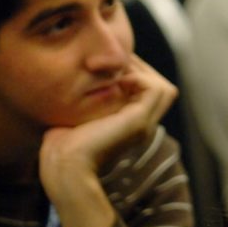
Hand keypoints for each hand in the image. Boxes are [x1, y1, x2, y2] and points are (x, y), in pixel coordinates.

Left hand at [38, 56, 176, 226]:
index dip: (135, 72)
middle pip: (162, 89)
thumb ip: (91, 99)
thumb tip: (87, 78)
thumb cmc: (63, 142)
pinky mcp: (139, 121)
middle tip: (116, 62)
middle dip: (141, 69)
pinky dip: (140, 78)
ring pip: (164, 88)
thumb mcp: (81, 114)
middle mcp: (144, 125)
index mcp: (132, 125)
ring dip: (143, 72)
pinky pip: (156, 89)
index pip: (149, 92)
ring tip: (118, 72)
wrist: (63, 164)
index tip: (111, 63)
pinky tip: (118, 80)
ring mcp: (145, 124)